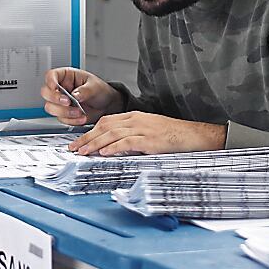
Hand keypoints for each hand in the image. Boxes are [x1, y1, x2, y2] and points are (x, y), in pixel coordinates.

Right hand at [41, 67, 121, 125]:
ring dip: (64, 112)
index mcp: (66, 77)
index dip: (50, 81)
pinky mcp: (64, 114)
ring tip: (79, 112)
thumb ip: (84, 90)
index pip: (51, 76)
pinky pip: (61, 119)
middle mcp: (61, 89)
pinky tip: (81, 117)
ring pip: (51, 108)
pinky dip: (71, 120)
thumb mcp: (95, 87)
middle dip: (55, 99)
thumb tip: (74, 95)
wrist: (106, 106)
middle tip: (68, 102)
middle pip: (46, 92)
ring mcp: (61, 103)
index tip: (55, 87)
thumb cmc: (100, 90)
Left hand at [69, 113, 226, 156]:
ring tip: (83, 152)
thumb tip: (114, 148)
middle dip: (87, 138)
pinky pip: (127, 142)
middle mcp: (136, 120)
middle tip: (74, 148)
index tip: (79, 141)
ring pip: (112, 134)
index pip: (106, 121)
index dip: (90, 131)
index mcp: (135, 116)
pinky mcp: (150, 140)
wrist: (195, 135)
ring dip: (95, 144)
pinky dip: (113, 147)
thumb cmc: (173, 136)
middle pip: (105, 126)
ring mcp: (143, 129)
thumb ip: (132, 137)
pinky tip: (104, 152)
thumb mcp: (149, 132)